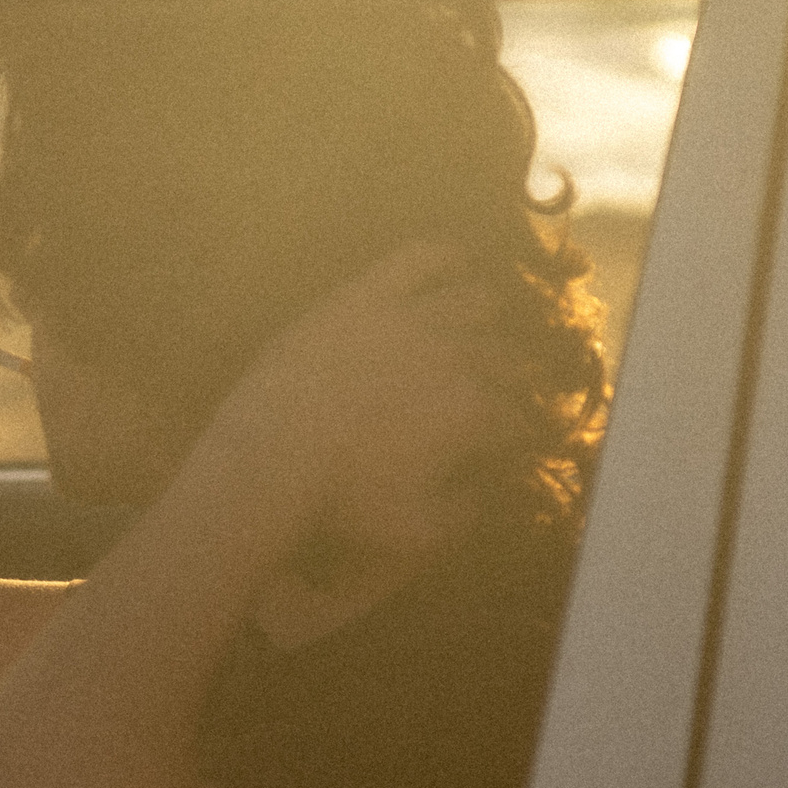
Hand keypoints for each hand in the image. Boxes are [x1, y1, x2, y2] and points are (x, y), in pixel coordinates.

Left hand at [198, 243, 506, 631]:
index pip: (516, 419)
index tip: (508, 440)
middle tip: (501, 385)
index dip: (516, 432)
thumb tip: (485, 495)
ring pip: (475, 302)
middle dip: (510, 376)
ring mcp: (413, 317)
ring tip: (488, 320)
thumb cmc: (343, 499)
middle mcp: (457, 357)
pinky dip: (445, 256)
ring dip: (488, 316)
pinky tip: (457, 259)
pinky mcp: (367, 294)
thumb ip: (463, 514)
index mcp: (473, 414)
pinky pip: (419, 259)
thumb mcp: (416, 532)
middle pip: (504, 359)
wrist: (271, 452)